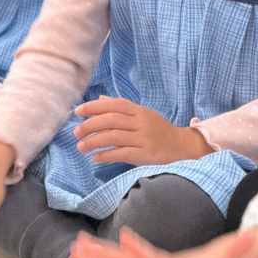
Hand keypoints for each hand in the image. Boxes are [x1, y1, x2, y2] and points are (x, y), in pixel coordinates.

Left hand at [74, 95, 211, 165]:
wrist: (181, 144)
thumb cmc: (158, 129)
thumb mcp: (141, 114)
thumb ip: (121, 108)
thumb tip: (100, 99)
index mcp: (138, 110)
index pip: (114, 104)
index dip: (94, 106)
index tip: (78, 111)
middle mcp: (140, 122)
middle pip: (111, 119)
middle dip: (90, 125)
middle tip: (75, 132)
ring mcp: (144, 137)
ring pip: (114, 136)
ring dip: (94, 141)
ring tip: (80, 146)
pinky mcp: (146, 153)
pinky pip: (123, 153)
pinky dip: (107, 155)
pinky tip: (95, 157)